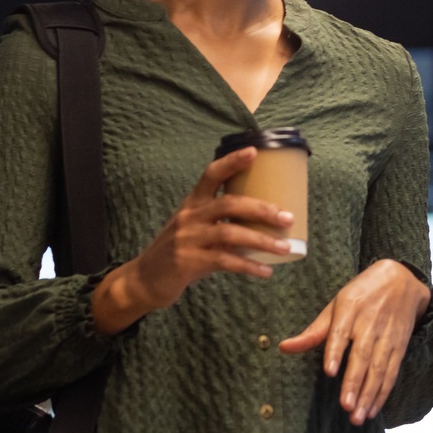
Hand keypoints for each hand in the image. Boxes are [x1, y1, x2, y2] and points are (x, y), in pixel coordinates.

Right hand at [90, 147, 294, 334]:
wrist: (145, 280)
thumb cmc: (179, 250)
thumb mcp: (195, 228)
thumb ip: (221, 222)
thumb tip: (263, 222)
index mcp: (192, 202)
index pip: (212, 174)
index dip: (232, 161)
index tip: (254, 152)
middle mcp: (190, 216)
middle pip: (230, 203)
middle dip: (262, 209)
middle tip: (287, 217)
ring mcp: (188, 238)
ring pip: (231, 233)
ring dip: (262, 240)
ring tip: (284, 248)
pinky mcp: (189, 262)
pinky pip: (225, 261)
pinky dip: (249, 266)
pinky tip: (265, 271)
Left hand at [278, 259, 430, 424]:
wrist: (402, 279)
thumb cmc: (361, 294)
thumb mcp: (336, 305)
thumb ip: (313, 331)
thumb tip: (283, 347)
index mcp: (350, 309)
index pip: (341, 332)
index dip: (335, 351)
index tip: (329, 371)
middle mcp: (370, 323)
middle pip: (362, 356)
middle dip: (354, 382)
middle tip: (345, 406)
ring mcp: (387, 336)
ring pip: (379, 369)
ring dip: (368, 394)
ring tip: (357, 416)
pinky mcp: (400, 346)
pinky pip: (392, 372)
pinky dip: (383, 393)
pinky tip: (372, 409)